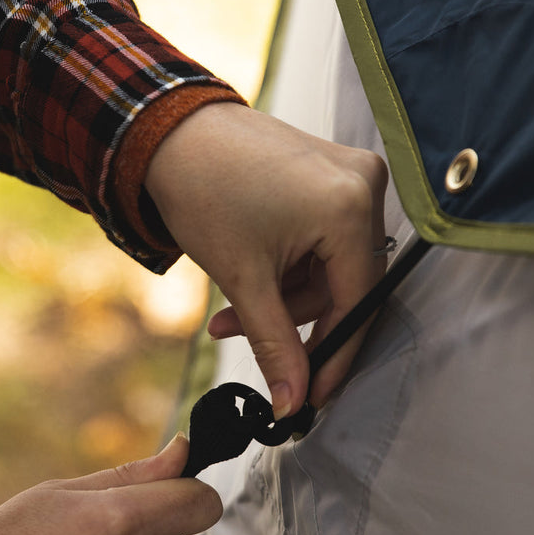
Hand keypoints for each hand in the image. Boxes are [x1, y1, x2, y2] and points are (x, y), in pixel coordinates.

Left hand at [145, 102, 388, 416]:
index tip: (314, 394)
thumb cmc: (203, 190)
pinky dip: (291, 268)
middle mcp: (364, 185)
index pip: (359, 302)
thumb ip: (276, 345)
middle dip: (294, 320)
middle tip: (248, 341)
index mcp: (350, 207)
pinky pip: (326, 242)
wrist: (169, 132)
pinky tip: (251, 273)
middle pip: (346, 286)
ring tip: (230, 313)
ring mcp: (352, 176)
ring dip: (284, 297)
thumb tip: (293, 402)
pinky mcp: (335, 176)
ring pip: (332, 269)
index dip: (334, 353)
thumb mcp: (243, 278)